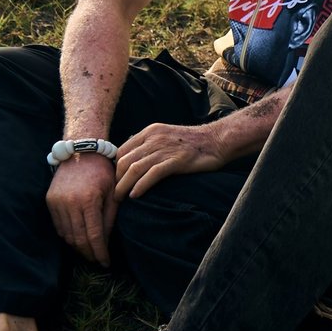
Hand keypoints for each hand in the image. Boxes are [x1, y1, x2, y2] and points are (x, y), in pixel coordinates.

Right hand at [46, 153, 117, 265]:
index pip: (94, 235)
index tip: (106, 262)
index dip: (100, 252)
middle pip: (78, 238)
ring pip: (66, 235)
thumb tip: (106, 242)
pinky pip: (58, 226)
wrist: (81, 153)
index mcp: (89, 200)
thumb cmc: (102, 172)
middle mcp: (70, 203)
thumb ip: (109, 218)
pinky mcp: (50, 201)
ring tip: (88, 252)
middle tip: (97, 260)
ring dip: (77, 247)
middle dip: (88, 253)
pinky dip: (67, 236)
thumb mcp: (112, 193)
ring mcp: (57, 202)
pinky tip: (77, 239)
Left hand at [113, 122, 230, 200]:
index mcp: (150, 132)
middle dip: (116, 180)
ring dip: (123, 186)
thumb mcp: (167, 137)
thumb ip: (150, 146)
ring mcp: (165, 149)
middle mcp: (154, 138)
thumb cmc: (192, 143)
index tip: (115, 182)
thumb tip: (134, 162)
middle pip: (124, 161)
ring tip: (120, 199)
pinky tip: (135, 196)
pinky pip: (152, 174)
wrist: (217, 140)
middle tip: (114, 195)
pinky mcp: (176, 160)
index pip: (122, 151)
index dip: (115, 169)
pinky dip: (140, 186)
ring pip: (134, 169)